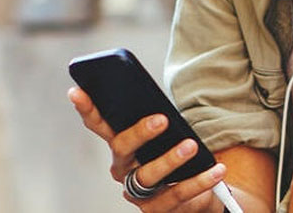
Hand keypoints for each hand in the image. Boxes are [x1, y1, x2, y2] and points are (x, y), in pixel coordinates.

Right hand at [68, 87, 232, 211]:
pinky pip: (178, 194)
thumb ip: (158, 121)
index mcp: (120, 146)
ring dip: (170, 159)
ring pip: (148, 175)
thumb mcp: (166, 137)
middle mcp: (123, 170)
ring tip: (191, 146)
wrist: (196, 194)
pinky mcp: (157, 209)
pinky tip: (217, 169)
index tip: (76, 91)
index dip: (87, 109)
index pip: (98, 125)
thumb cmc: (174, 156)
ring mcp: (137, 192)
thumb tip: (162, 106)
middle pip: (122, 148)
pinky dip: (200, 180)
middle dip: (139, 133)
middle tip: (162, 119)